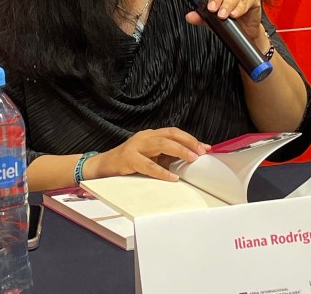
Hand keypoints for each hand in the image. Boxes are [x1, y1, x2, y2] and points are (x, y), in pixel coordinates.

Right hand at [88, 128, 210, 182]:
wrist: (105, 165)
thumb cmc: (130, 162)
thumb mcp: (150, 156)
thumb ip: (166, 156)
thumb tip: (189, 159)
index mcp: (151, 135)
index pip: (173, 132)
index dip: (190, 138)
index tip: (205, 147)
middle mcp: (145, 136)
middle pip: (170, 135)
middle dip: (188, 142)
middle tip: (201, 152)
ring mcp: (136, 146)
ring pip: (161, 144)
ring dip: (179, 151)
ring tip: (191, 159)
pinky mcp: (129, 159)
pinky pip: (148, 165)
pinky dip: (162, 171)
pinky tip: (172, 177)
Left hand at [185, 0, 263, 42]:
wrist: (246, 29)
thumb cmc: (228, 18)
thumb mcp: (212, 18)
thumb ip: (201, 16)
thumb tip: (190, 16)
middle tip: (212, 8)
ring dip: (227, 4)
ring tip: (222, 15)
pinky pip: (246, 0)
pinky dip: (240, 8)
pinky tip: (234, 14)